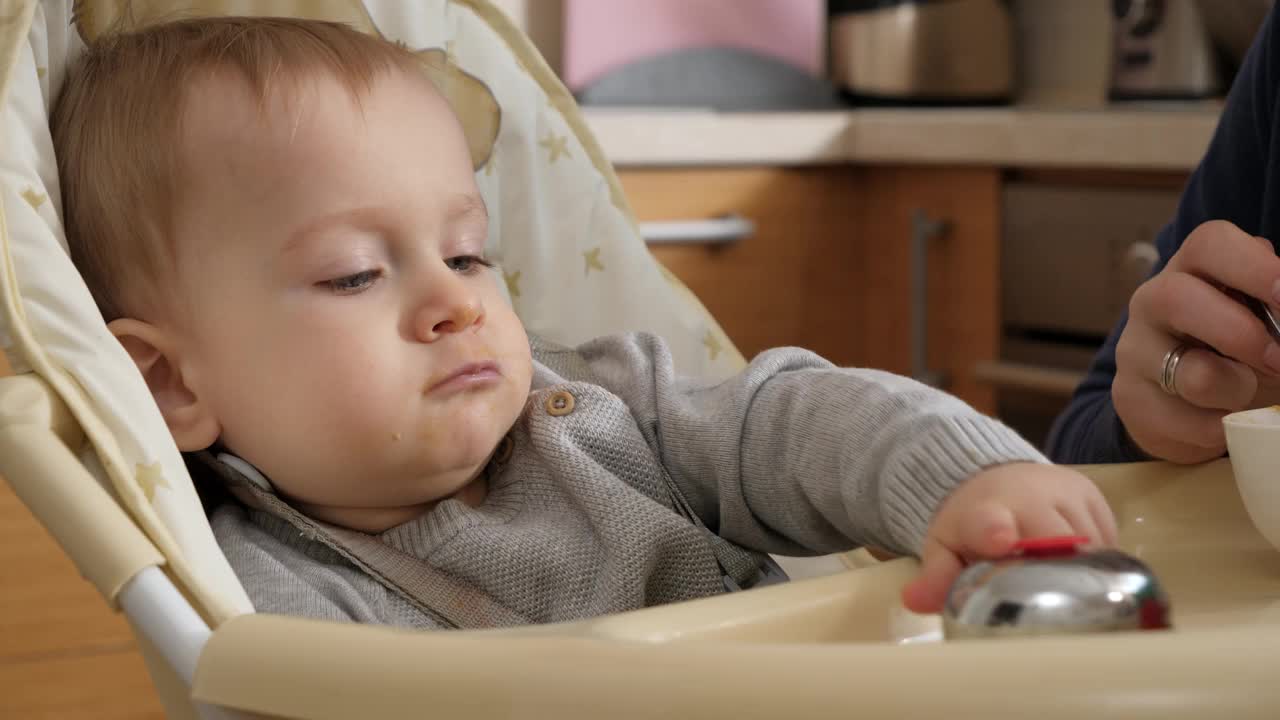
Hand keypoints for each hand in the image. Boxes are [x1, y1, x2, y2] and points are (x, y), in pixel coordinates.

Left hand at [900, 462, 1116, 614]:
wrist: (994, 476)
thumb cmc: (970, 522)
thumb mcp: (945, 547)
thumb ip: (936, 576)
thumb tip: (915, 601)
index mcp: (982, 510)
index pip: (988, 520)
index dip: (995, 530)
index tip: (1000, 541)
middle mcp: (1028, 494)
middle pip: (1053, 541)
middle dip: (1055, 574)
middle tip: (1051, 603)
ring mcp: (1065, 492)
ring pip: (1088, 544)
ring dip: (1080, 571)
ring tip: (1063, 585)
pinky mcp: (1093, 494)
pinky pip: (1107, 539)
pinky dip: (1097, 560)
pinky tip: (1078, 566)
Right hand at [1113, 220, 1279, 462]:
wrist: (1182, 399)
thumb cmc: (1233, 346)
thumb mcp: (1258, 314)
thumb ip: (1275, 302)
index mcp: (1192, 268)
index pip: (1210, 244)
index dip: (1253, 266)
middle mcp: (1152, 301)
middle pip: (1178, 298)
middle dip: (1242, 334)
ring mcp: (1135, 351)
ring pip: (1191, 373)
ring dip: (1237, 391)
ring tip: (1245, 395)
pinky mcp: (1130, 398)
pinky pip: (1185, 422)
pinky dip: (1219, 429)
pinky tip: (1221, 419)